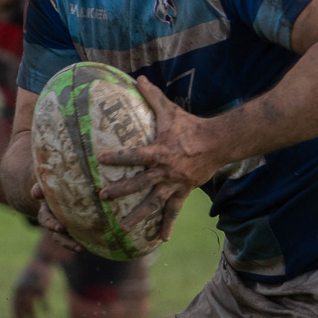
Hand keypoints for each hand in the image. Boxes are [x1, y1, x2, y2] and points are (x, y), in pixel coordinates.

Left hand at [11, 260, 53, 317]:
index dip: (16, 315)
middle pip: (21, 308)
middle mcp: (23, 290)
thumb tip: (22, 306)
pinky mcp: (41, 289)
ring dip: (32, 316)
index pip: (14, 305)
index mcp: (17, 288)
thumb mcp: (25, 281)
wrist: (41, 261)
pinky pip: (43, 302)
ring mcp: (31, 290)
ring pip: (30, 307)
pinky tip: (47, 312)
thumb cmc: (32, 271)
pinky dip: (45, 308)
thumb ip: (22, 292)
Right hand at [31, 186, 81, 251]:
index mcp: (47, 212)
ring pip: (66, 240)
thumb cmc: (53, 185)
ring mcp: (65, 228)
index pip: (46, 220)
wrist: (62, 189)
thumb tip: (36, 193)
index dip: (52, 225)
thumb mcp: (45, 185)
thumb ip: (40, 187)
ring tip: (81, 249)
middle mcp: (55, 223)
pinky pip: (78, 238)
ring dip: (73, 245)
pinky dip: (84, 242)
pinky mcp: (75, 229)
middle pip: (57, 235)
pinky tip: (91, 245)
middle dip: (65, 241)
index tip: (60, 228)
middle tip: (76, 245)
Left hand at [96, 77, 221, 243]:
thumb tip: (137, 77)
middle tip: (101, 197)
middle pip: (138, 184)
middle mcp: (164, 171)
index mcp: (159, 152)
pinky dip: (167, 225)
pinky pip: (173, 212)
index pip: (134, 154)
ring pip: (153, 203)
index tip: (100, 158)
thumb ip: (152, 96)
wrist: (217, 143)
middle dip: (119, 191)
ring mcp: (173, 185)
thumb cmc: (190, 125)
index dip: (118, 156)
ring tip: (123, 227)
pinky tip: (160, 240)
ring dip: (138, 216)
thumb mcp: (170, 110)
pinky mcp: (182, 192)